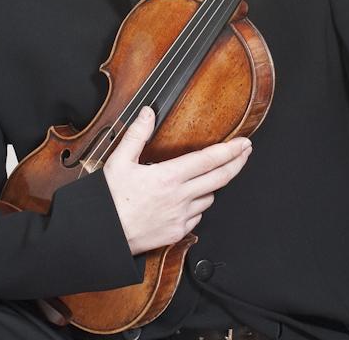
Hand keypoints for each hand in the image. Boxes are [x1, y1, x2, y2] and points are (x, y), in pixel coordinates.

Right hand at [102, 105, 252, 254]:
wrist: (102, 235)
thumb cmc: (109, 200)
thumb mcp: (119, 161)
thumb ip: (137, 135)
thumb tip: (148, 113)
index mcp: (168, 177)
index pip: (209, 160)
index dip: (230, 150)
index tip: (244, 143)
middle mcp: (179, 198)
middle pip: (220, 179)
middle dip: (237, 163)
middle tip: (246, 153)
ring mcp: (180, 218)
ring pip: (209, 198)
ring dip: (212, 186)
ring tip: (209, 176)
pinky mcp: (177, 233)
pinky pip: (197, 217)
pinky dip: (197, 207)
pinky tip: (190, 200)